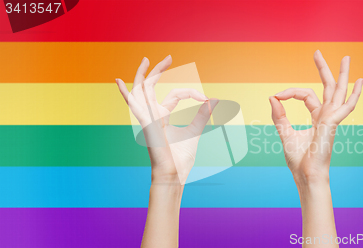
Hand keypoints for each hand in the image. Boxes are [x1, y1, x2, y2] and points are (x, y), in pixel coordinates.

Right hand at [116, 55, 217, 184]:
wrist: (174, 175)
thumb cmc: (180, 158)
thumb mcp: (194, 131)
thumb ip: (201, 115)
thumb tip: (213, 100)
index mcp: (162, 117)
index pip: (173, 94)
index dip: (190, 92)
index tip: (204, 98)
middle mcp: (152, 116)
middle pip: (151, 87)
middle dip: (158, 71)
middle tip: (169, 57)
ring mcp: (147, 119)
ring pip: (141, 92)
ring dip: (142, 75)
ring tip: (146, 59)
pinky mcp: (146, 125)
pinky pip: (134, 106)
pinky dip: (126, 94)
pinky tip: (118, 82)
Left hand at [269, 50, 362, 184]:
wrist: (306, 176)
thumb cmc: (299, 160)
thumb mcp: (285, 133)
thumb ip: (279, 116)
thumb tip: (272, 97)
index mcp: (317, 117)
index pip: (306, 95)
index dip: (291, 92)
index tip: (277, 96)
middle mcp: (327, 116)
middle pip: (328, 87)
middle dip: (324, 69)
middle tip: (317, 52)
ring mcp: (332, 120)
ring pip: (339, 92)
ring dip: (342, 74)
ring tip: (346, 57)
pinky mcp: (332, 125)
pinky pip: (345, 107)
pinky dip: (354, 94)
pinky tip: (360, 82)